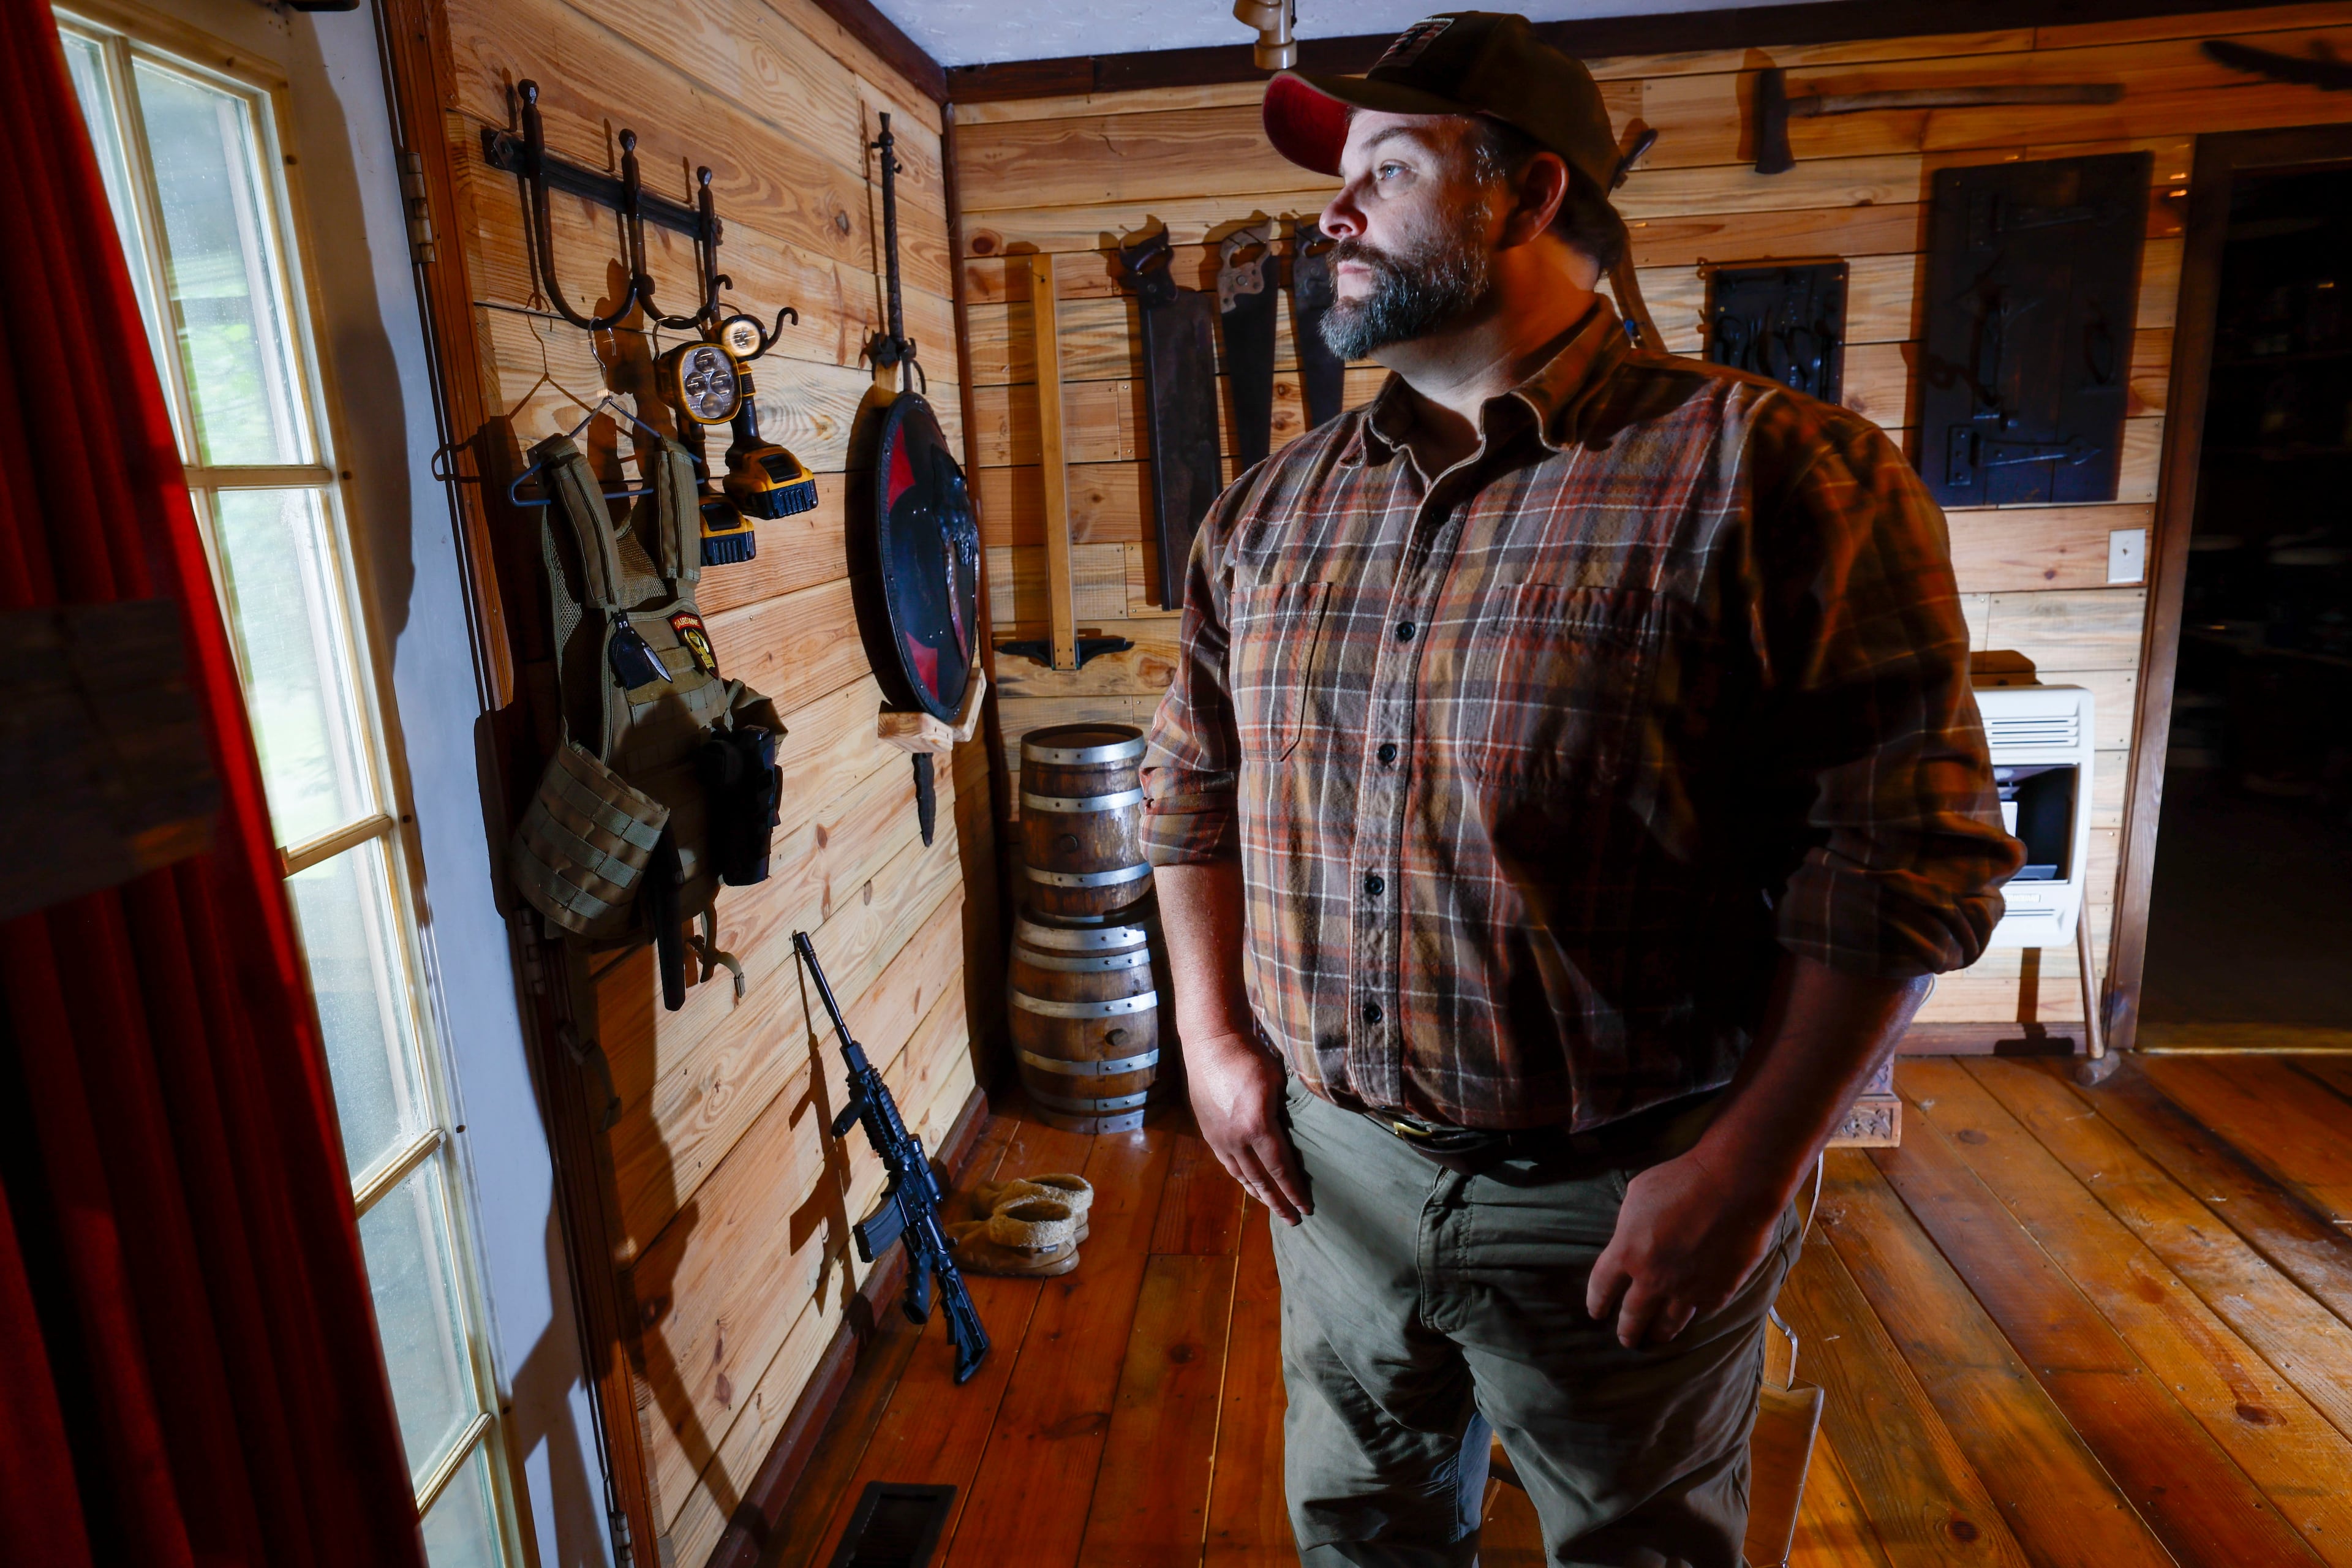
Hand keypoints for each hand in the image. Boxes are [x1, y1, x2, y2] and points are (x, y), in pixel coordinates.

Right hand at [1186, 1031, 1310, 1224]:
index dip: (1294, 1190)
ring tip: (1272, 1207)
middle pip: (1261, 1179)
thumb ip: (1285, 1113)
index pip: (1281, 1168)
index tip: (1306, 1207)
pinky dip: (1240, 1178)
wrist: (1211, 1044)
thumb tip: (1295, 1131)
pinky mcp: (1209, 1132)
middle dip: (1279, 1201)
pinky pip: (1227, 1163)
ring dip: (1258, 1194)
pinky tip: (1247, 1184)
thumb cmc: (1250, 1057)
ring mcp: (1219, 1137)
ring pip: (1241, 1175)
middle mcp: (1237, 1139)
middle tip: (1293, 1220)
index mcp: (1258, 1126)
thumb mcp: (1278, 1083)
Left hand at [1585, 1149, 1783, 1347]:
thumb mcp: (1638, 1195)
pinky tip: (1692, 1316)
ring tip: (1656, 1338)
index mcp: (1628, 1253)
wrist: (1733, 1186)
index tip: (1596, 1312)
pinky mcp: (1718, 1292)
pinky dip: (1694, 1314)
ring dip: (1659, 1333)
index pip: (1602, 1287)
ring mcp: (1687, 1289)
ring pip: (1668, 1324)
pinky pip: (1701, 1311)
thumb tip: (1632, 1237)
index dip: (1596, 1302)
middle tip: (1626, 1340)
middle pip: (1633, 1316)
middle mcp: (1654, 1279)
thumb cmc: (1682, 1180)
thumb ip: (1630, 1225)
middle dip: (1627, 1331)